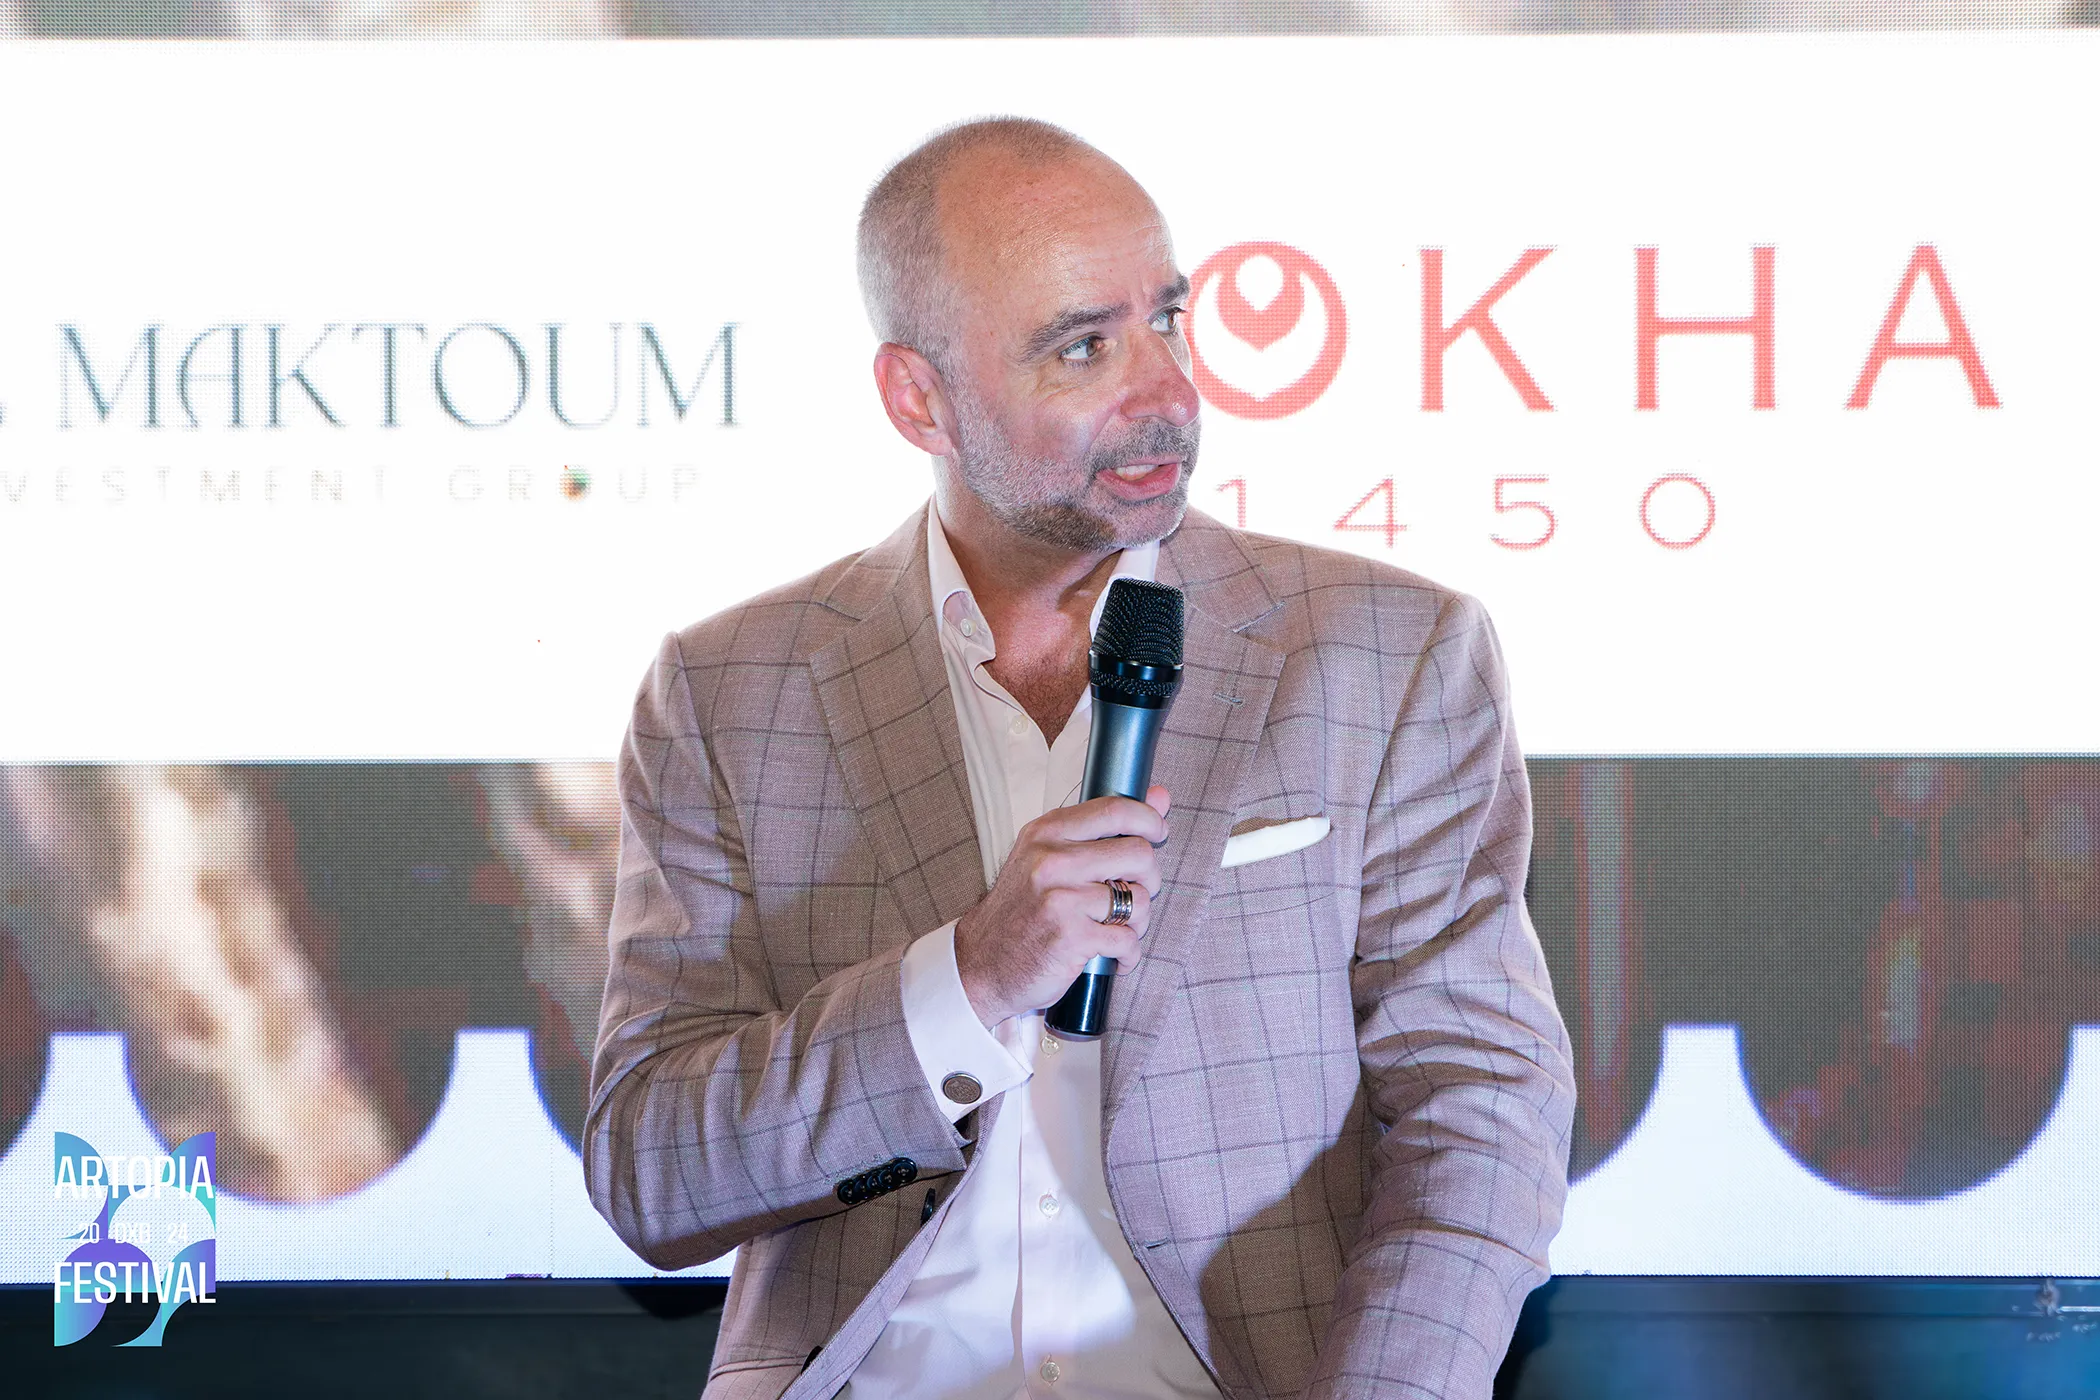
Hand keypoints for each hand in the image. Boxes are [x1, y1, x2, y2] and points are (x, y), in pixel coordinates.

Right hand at [954, 785, 1170, 1028]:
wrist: (982, 964)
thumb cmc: (1021, 911)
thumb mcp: (1049, 857)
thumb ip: (1104, 828)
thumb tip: (1160, 796)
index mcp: (1047, 833)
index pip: (1115, 810)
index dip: (1149, 819)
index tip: (1158, 831)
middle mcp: (1052, 861)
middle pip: (1138, 853)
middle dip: (1149, 877)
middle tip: (1134, 892)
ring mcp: (1062, 899)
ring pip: (1140, 899)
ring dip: (1138, 921)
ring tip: (1116, 928)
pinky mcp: (1072, 937)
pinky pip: (1128, 939)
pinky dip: (1127, 953)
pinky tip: (1111, 954)